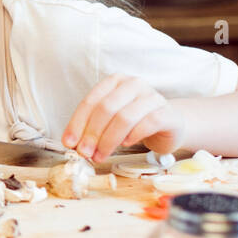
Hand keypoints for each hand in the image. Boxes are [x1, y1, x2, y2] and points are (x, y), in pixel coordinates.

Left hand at [62, 73, 185, 161]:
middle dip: (92, 134)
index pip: (90, 101)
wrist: (169, 124)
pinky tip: (126, 144)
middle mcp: (134, 84)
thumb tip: (72, 143)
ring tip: (100, 155)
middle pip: (106, 109)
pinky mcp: (167, 113)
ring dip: (108, 140)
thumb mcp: (109, 120)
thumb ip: (91, 127)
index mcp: (115, 82)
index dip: (77, 124)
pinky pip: (147, 124)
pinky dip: (132, 136)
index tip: (69, 143)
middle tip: (84, 153)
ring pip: (124, 118)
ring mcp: (153, 97)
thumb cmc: (135, 121)